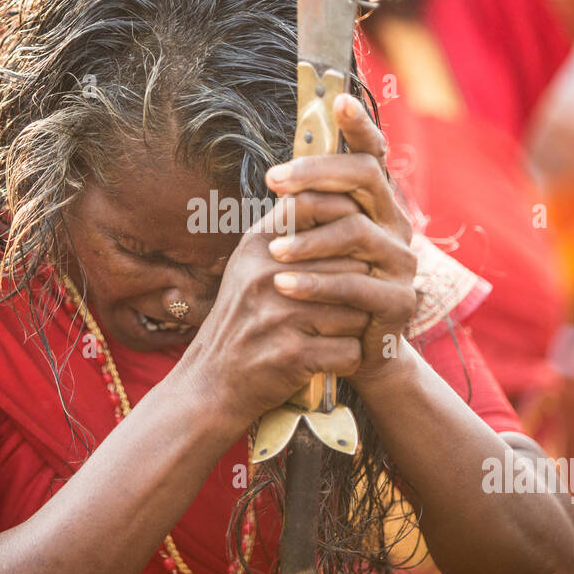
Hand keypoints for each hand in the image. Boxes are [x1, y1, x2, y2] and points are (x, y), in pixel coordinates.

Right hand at [177, 189, 373, 428]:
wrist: (213, 382)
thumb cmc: (243, 319)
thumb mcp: (250, 264)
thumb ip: (284, 228)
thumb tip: (332, 191)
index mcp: (259, 246)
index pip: (323, 214)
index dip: (351, 231)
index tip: (357, 252)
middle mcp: (267, 275)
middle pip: (351, 266)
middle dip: (359, 288)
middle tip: (351, 305)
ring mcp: (279, 316)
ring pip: (356, 310)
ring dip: (355, 327)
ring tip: (337, 333)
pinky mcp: (293, 355)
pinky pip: (350, 350)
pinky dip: (347, 359)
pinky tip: (329, 359)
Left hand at [263, 93, 416, 381]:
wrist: (353, 355)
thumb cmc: (324, 293)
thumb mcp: (310, 248)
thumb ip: (304, 214)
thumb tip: (278, 176)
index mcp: (376, 206)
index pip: (372, 156)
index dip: (361, 126)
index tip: (337, 100)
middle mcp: (396, 225)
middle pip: (367, 177)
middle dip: (318, 172)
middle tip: (274, 180)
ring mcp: (402, 262)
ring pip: (358, 231)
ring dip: (308, 239)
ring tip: (271, 252)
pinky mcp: (399, 301)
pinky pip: (356, 284)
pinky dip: (315, 284)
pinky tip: (282, 285)